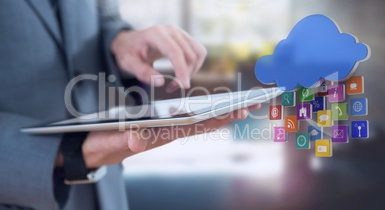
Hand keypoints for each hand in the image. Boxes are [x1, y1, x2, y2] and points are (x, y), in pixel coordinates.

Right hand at [79, 104, 259, 167]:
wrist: (94, 150)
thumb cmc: (102, 143)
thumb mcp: (110, 140)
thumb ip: (124, 138)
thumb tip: (139, 137)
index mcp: (161, 135)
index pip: (194, 125)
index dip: (216, 117)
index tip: (237, 110)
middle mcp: (167, 133)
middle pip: (202, 124)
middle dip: (226, 115)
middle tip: (249, 106)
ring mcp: (165, 131)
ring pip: (197, 123)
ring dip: (218, 114)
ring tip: (238, 107)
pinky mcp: (159, 129)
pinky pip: (185, 122)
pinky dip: (202, 115)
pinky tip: (210, 111)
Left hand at [111, 25, 206, 90]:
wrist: (130, 43)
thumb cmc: (129, 52)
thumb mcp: (129, 63)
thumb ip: (143, 73)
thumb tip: (160, 82)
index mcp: (156, 33)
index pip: (175, 52)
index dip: (182, 70)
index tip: (184, 86)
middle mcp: (171, 30)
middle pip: (189, 54)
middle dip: (185, 74)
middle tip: (172, 88)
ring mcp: (180, 33)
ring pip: (198, 53)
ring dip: (192, 71)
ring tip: (177, 82)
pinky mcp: (185, 38)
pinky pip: (198, 52)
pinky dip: (194, 66)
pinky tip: (182, 74)